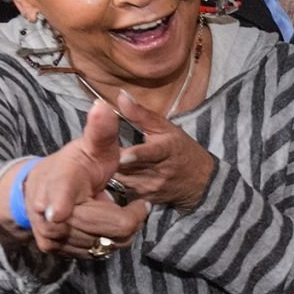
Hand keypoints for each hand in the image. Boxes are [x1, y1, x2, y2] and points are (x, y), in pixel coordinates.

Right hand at [18, 102, 151, 258]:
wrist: (42, 191)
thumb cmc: (74, 166)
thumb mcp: (90, 147)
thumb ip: (101, 130)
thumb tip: (103, 104)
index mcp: (57, 183)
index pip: (59, 197)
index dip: (59, 205)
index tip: (58, 214)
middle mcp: (48, 213)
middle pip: (108, 226)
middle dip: (131, 216)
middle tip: (138, 203)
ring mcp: (51, 234)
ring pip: (108, 242)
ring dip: (122, 228)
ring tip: (118, 210)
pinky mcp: (56, 250)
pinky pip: (100, 252)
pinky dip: (111, 240)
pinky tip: (107, 225)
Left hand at [110, 91, 216, 208]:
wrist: (201, 182)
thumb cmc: (181, 150)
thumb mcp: (166, 128)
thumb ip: (141, 114)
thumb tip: (121, 95)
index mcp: (167, 150)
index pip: (151, 153)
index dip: (137, 155)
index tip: (123, 155)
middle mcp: (160, 171)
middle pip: (128, 165)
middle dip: (111, 158)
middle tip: (93, 151)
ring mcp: (152, 186)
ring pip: (122, 177)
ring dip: (111, 170)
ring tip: (102, 161)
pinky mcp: (145, 198)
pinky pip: (123, 188)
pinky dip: (117, 180)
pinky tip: (114, 174)